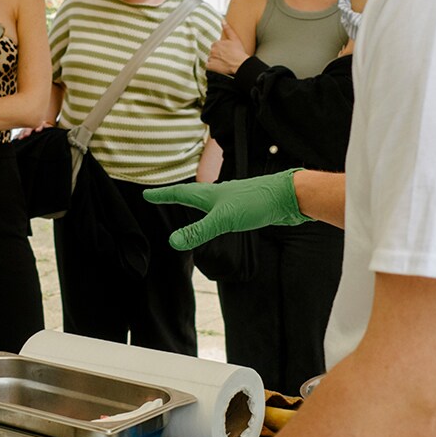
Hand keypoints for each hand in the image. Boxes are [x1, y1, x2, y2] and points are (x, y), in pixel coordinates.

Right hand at [142, 170, 308, 249]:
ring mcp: (233, 199)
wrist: (288, 196)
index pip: (179, 194)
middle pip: (191, 194)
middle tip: (162, 197)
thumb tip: (173, 242)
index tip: (147, 195)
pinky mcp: (246, 207)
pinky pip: (222, 209)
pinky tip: (221, 215)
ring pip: (208, 200)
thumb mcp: (224, 220)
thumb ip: (199, 231)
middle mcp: (219, 194)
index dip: (162, 196)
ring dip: (195, 202)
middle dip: (175, 196)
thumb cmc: (256, 203)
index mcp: (209, 195)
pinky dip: (213, 211)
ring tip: (188, 205)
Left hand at [206, 22, 251, 75]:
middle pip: (212, 52)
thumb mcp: (235, 38)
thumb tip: (222, 20)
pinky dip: (212, 67)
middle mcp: (212, 50)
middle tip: (225, 58)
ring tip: (223, 62)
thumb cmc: (239, 52)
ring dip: (215, 60)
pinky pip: (208, 66)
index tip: (226, 52)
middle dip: (217, 54)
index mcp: (216, 43)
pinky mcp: (210, 66)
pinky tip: (219, 66)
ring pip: (210, 59)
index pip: (215, 46)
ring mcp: (211, 58)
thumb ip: (228, 29)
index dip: (221, 49)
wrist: (240, 64)